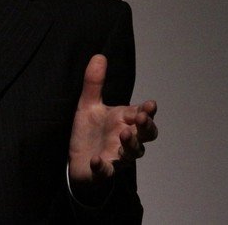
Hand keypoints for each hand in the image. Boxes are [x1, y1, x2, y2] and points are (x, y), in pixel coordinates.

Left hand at [68, 54, 157, 189]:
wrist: (77, 160)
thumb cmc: (90, 132)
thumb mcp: (88, 104)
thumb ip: (94, 83)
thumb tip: (99, 55)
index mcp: (124, 121)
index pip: (142, 115)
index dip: (148, 112)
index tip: (149, 105)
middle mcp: (125, 139)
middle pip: (145, 136)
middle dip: (147, 127)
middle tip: (141, 119)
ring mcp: (116, 156)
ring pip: (131, 154)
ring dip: (130, 145)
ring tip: (123, 134)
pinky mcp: (102, 171)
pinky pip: (106, 172)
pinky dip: (103, 167)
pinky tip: (97, 160)